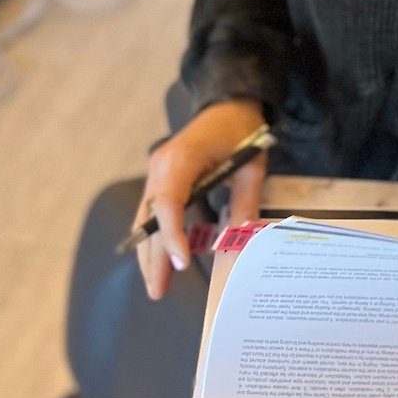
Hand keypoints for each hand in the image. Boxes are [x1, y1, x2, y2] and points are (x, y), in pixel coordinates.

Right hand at [132, 98, 266, 300]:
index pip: (168, 203)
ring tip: (157, 286)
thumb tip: (238, 241)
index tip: (181, 263)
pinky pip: (154, 214)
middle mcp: (161, 167)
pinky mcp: (162, 180)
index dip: (172, 236)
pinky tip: (162, 263)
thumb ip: (244, 203)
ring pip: (146, 220)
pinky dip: (157, 238)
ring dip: (150, 252)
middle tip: (158, 290)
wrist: (229, 106)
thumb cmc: (242, 132)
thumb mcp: (251, 167)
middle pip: (150, 218)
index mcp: (181, 159)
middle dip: (153, 257)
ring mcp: (157, 173)